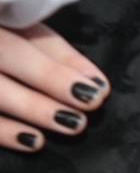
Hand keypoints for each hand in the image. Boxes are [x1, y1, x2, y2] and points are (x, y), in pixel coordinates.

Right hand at [0, 24, 109, 151]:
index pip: (26, 31)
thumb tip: (97, 83)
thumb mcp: (22, 36)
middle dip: (50, 77)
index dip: (62, 58)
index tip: (98, 87)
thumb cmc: (6, 49)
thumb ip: (56, 55)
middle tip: (89, 101)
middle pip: (7, 53)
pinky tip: (34, 141)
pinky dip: (4, 131)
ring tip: (73, 124)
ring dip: (33, 107)